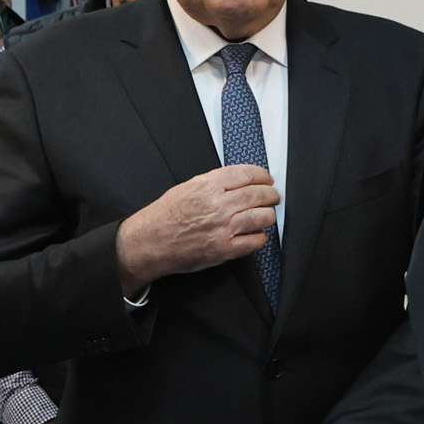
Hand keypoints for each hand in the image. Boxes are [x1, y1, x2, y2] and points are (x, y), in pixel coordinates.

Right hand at [116, 164, 279, 291]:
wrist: (150, 242)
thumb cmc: (165, 216)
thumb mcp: (187, 187)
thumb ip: (213, 183)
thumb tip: (238, 180)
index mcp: (208, 186)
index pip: (247, 174)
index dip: (262, 176)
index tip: (266, 179)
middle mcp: (218, 205)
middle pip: (258, 194)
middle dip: (271, 195)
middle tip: (273, 196)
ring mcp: (223, 228)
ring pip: (262, 217)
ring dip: (269, 215)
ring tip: (267, 214)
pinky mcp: (224, 249)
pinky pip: (255, 241)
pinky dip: (260, 237)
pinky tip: (256, 234)